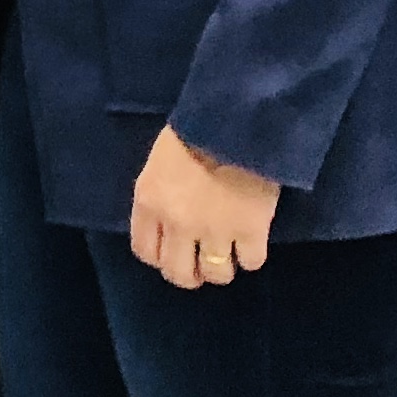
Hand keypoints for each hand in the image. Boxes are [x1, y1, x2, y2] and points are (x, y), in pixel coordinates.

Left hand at [129, 124, 281, 290]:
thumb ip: (158, 198)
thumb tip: (166, 227)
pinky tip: (251, 243)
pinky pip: (252, 262)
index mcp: (149, 203)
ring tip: (229, 256)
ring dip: (222, 268)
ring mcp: (214, 230)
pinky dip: (252, 257)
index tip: (173, 254)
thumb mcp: (159, 165)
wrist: (234, 121)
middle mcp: (177, 223)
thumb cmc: (194, 133)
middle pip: (178, 273)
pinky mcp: (251, 230)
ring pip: (216, 275)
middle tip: (202, 265)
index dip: (161, 258)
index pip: (145, 251)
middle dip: (190, 274)